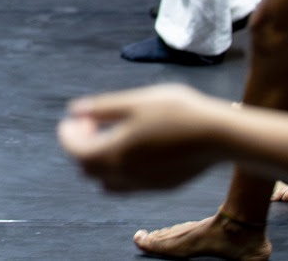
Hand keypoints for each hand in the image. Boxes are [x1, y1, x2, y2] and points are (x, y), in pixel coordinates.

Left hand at [58, 83, 226, 191]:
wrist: (218, 136)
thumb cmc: (177, 112)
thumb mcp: (135, 101)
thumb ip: (102, 108)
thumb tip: (75, 111)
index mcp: (114, 153)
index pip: (75, 151)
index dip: (68, 134)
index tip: (76, 117)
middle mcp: (125, 175)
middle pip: (88, 169)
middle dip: (81, 147)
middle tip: (92, 123)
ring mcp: (144, 185)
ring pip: (107, 182)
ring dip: (100, 161)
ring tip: (111, 136)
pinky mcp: (160, 187)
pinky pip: (128, 185)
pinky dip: (119, 169)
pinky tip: (133, 148)